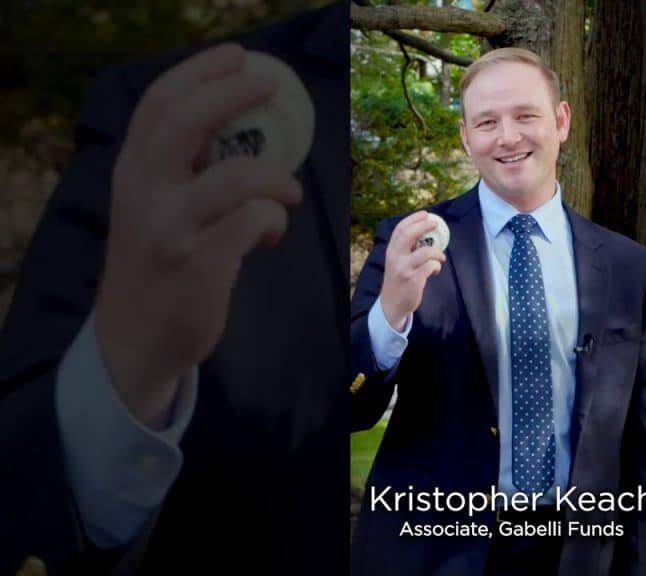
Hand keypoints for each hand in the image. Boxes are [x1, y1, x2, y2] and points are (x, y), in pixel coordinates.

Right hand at [94, 43, 301, 428]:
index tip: (236, 56)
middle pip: (185, 122)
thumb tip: (239, 124)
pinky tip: (268, 235)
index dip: (198, 72)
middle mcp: (143, 192)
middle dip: (230, 93)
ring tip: (288, 193)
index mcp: (131, 172)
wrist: (135, 337)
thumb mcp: (151, 207)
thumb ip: (179, 168)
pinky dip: (274, 221)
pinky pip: (255, 221)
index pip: (158, 104)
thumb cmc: (157, 262)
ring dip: (277, 179)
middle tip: (269, 84)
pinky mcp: (200, 261)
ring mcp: (171, 227)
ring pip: (237, 176)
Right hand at [378, 211, 446, 330]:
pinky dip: (436, 266)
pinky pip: (430, 267)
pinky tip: (435, 270)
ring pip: (424, 253)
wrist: (392, 304)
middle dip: (423, 226)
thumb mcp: (396, 262)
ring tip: (441, 257)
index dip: (413, 219)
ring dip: (437, 252)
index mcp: (391, 251)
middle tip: (435, 223)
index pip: (400, 229)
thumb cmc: (399, 280)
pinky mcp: (413, 281)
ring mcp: (404, 269)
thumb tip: (425, 234)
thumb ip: (406, 249)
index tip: (425, 214)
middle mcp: (395, 258)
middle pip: (408, 235)